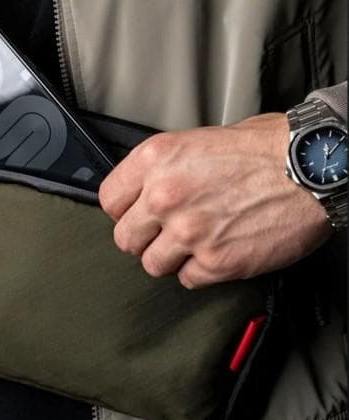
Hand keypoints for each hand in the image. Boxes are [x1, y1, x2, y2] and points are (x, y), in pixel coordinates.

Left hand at [98, 113, 331, 288]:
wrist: (310, 167)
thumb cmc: (265, 148)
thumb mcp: (199, 140)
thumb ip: (166, 168)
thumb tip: (146, 189)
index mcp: (156, 160)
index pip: (109, 200)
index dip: (124, 210)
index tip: (136, 213)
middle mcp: (164, 196)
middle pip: (125, 238)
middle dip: (145, 238)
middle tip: (166, 232)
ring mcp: (188, 232)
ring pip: (152, 264)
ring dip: (171, 257)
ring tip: (195, 243)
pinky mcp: (216, 262)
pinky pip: (188, 279)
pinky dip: (201, 271)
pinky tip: (217, 251)